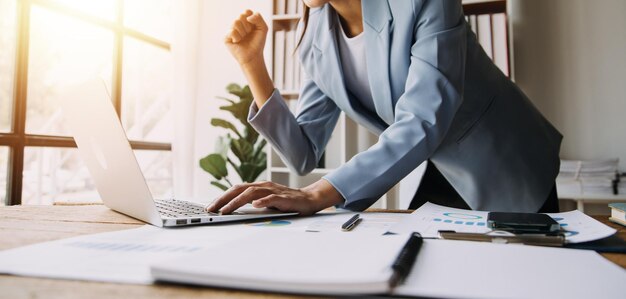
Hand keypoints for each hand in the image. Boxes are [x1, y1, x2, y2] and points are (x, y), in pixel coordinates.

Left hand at [207, 180, 344, 215]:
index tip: (210, 207)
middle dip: (223, 199)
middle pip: (240, 189)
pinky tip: (255, 205)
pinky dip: (263, 201)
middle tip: (212, 209)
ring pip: (252, 193)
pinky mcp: (284, 197)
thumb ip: (251, 203)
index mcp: (258, 187)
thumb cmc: (286, 202)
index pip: (236, 189)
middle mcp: (263, 186)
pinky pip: (272, 198)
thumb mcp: (265, 202)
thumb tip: (232, 210)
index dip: (222, 197)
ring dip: (237, 201)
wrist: (308, 200)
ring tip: (226, 209)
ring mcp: (273, 190)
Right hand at [225, 10, 267, 66]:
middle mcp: (237, 24)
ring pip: (236, 22)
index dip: (252, 19)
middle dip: (248, 27)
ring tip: (243, 39)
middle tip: (248, 35)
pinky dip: (237, 38)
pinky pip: (232, 32)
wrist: (253, 56)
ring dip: (243, 32)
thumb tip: (247, 17)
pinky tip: (237, 42)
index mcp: (245, 20)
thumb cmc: (258, 43)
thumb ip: (258, 17)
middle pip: (241, 16)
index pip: (247, 11)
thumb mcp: (263, 28)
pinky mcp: (226, 38)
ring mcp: (231, 30)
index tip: (253, 28)